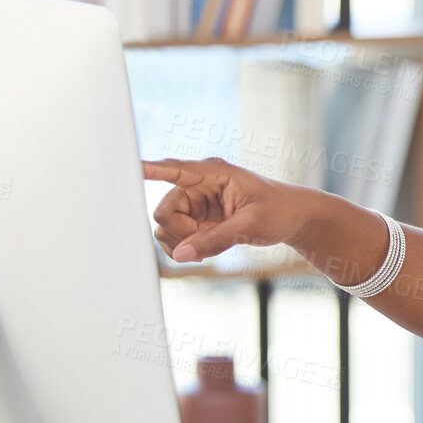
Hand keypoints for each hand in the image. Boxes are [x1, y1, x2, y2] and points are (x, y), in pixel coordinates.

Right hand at [142, 156, 312, 263]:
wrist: (293, 217)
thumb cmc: (279, 211)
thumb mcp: (251, 226)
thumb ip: (215, 240)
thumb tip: (181, 255)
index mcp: (213, 173)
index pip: (175, 169)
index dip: (151, 170)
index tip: (130, 167)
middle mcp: (197, 184)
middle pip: (164, 211)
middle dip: (181, 233)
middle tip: (208, 243)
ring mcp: (194, 202)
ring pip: (165, 226)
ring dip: (182, 242)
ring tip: (212, 247)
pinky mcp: (194, 218)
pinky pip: (172, 236)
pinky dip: (184, 248)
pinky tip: (204, 251)